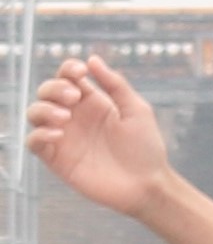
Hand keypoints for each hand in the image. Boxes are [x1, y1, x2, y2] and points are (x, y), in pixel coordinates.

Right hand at [30, 59, 179, 218]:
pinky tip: (58, 134)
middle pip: (47, 91)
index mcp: (93, 102)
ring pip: (35, 113)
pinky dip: (39, 134)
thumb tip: (92, 59)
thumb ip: (115, 85)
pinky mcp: (57, 159)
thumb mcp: (136, 111)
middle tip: (74, 98)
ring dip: (44, 109)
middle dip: (55, 88)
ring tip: (65, 118)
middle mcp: (74, 116)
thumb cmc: (146, 148)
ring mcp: (64, 136)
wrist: (147, 184)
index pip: (68, 77)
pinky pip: (34, 143)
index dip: (68, 69)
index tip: (79, 71)